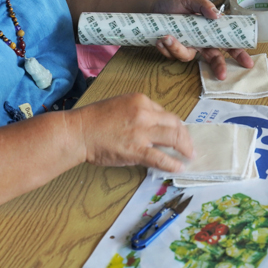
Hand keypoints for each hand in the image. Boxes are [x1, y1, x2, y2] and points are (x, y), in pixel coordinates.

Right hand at [73, 93, 192, 172]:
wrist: (79, 131)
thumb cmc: (94, 120)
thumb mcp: (120, 105)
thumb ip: (139, 112)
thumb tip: (154, 127)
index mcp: (141, 100)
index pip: (165, 113)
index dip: (175, 125)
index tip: (178, 134)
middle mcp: (145, 113)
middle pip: (174, 124)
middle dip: (185, 136)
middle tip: (189, 146)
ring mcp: (141, 131)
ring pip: (173, 137)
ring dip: (185, 148)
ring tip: (189, 156)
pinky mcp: (136, 149)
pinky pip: (161, 157)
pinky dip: (173, 163)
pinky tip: (179, 167)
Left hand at [150, 0, 254, 79]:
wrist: (154, 7)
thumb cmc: (175, 3)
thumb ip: (203, 5)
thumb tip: (217, 16)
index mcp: (210, 29)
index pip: (228, 43)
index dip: (239, 53)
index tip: (247, 63)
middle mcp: (201, 41)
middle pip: (214, 58)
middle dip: (219, 67)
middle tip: (222, 75)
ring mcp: (188, 47)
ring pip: (188, 57)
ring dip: (177, 48)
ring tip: (166, 36)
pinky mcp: (173, 50)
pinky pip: (172, 55)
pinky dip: (165, 47)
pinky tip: (159, 38)